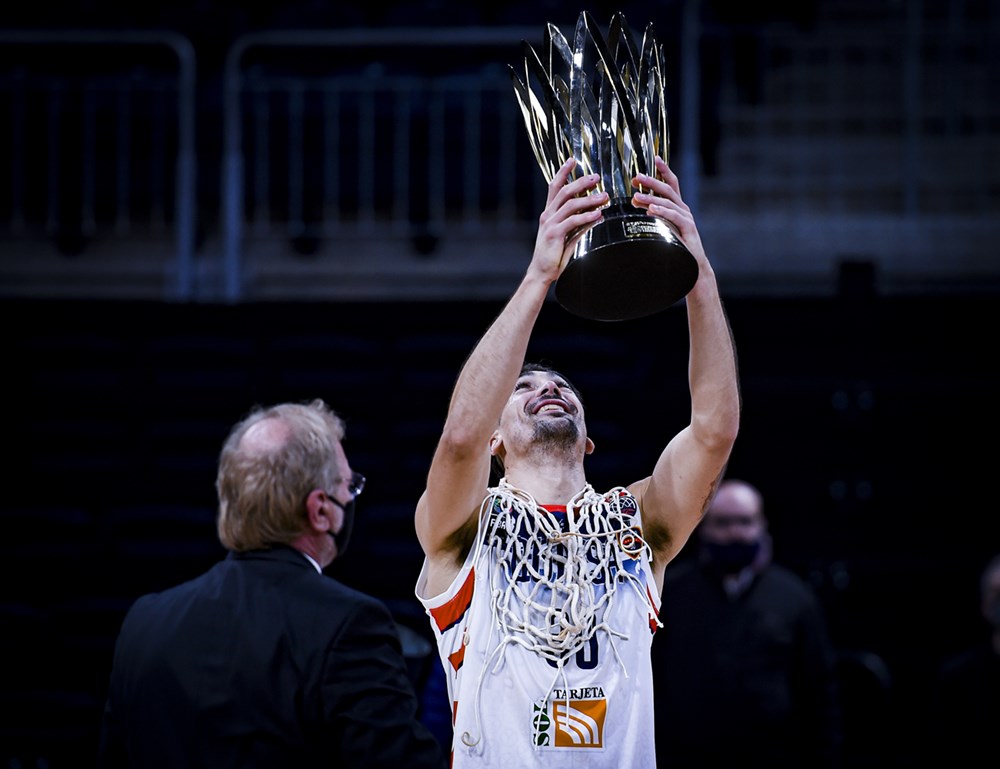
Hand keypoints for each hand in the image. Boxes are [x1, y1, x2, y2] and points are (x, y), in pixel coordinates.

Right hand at [529, 158, 607, 282]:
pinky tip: (598, 214)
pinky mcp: (554, 234)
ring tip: (605, 197)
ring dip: (589, 199)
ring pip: (571, 204)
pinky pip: (573, 221)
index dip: (563, 172)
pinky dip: (587, 217)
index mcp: (549, 213)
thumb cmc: (554, 255)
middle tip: (597, 177)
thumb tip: (597, 214)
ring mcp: (550, 224)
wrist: (542, 272)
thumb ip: (580, 224)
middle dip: (581, 182)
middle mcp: (548, 215)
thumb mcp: (568, 236)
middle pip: (564, 191)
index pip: (555, 187)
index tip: (573, 160)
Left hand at [631, 156, 706, 266]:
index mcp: (677, 207)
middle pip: (668, 189)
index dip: (664, 170)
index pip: (672, 183)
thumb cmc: (673, 248)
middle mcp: (683, 209)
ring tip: (636, 197)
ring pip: (669, 202)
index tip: (655, 158)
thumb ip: (651, 214)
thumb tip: (634, 201)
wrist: (691, 268)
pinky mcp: (688, 229)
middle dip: (652, 181)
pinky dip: (662, 211)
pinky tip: (651, 209)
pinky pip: (674, 217)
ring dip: (651, 198)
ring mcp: (687, 218)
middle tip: (637, 177)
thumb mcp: (660, 227)